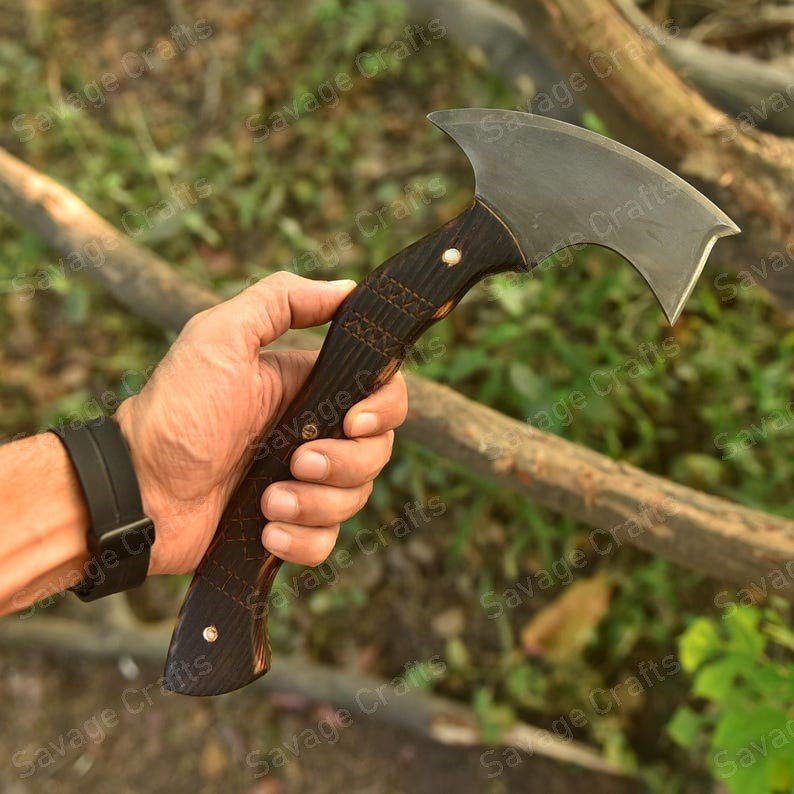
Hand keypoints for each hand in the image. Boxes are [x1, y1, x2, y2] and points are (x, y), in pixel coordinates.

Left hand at [115, 272, 407, 575]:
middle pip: (376, 451)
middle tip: (296, 462)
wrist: (134, 491)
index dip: (382, 410)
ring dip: (315, 503)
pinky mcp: (286, 526)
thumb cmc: (175, 411)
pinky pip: (326, 543)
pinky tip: (267, 532)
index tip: (353, 421)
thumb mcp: (220, 337)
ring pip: (355, 498)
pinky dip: (302, 541)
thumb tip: (347, 289)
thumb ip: (281, 302)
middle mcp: (312, 434)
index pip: (381, 393)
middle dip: (344, 463)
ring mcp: (301, 484)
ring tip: (267, 500)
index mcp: (306, 389)